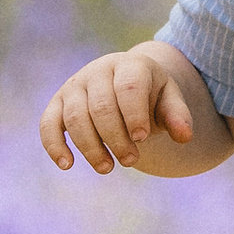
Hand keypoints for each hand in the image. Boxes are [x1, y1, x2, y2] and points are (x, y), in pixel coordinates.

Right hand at [41, 47, 195, 174]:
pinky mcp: (57, 103)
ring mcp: (75, 86)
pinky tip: (67, 165)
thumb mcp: (169, 100)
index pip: (128, 88)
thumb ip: (178, 115)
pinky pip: (48, 123)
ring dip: (90, 147)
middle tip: (131, 161)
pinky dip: (54, 145)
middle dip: (115, 138)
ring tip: (108, 168)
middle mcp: (98, 71)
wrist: (125, 82)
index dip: (134, 114)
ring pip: (75, 117)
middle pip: (101, 106)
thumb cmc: (150, 95)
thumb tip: (184, 137)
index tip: (142, 139)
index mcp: (129, 65)